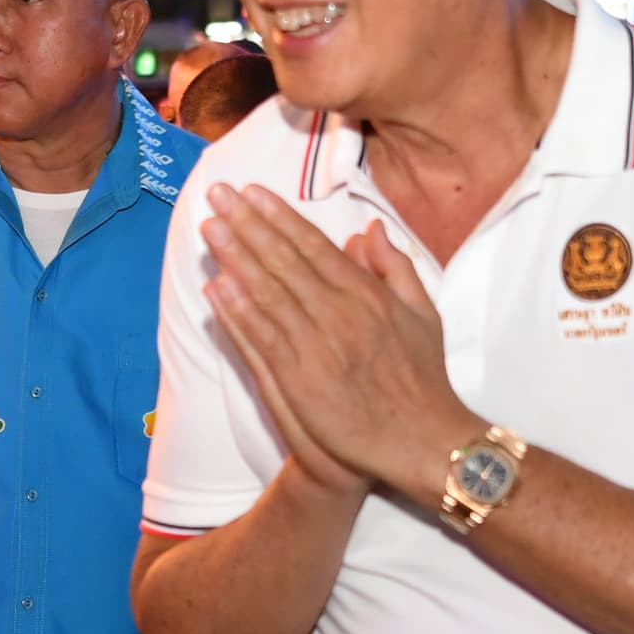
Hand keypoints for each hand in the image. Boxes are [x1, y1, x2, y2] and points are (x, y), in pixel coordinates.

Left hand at [200, 188, 470, 503]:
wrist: (420, 440)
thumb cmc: (424, 380)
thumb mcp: (423, 313)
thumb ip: (395, 268)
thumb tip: (370, 230)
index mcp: (367, 294)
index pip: (314, 246)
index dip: (280, 217)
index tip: (252, 193)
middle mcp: (339, 313)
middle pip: (284, 260)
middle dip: (248, 224)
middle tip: (218, 194)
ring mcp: (316, 345)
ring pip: (268, 292)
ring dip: (235, 258)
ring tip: (209, 228)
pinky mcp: (299, 379)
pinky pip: (262, 337)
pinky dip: (237, 311)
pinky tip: (216, 287)